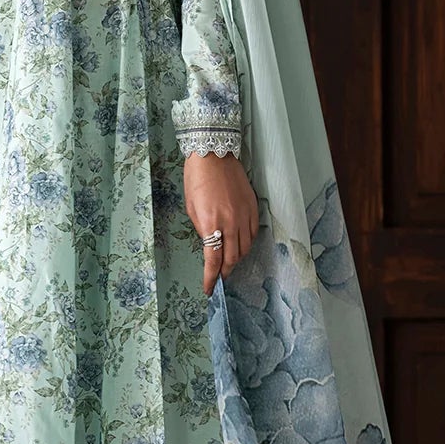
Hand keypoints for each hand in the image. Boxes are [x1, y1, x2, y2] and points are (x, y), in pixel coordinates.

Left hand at [183, 151, 259, 293]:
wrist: (214, 154)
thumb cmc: (197, 179)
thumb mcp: (191, 208)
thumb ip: (202, 229)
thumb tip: (209, 245)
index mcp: (210, 223)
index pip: (213, 260)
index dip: (211, 278)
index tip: (209, 289)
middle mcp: (230, 222)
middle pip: (231, 258)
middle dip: (225, 271)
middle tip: (219, 277)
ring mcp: (244, 215)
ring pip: (245, 248)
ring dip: (236, 259)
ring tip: (228, 262)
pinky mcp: (253, 208)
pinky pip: (253, 234)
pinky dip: (247, 244)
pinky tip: (240, 245)